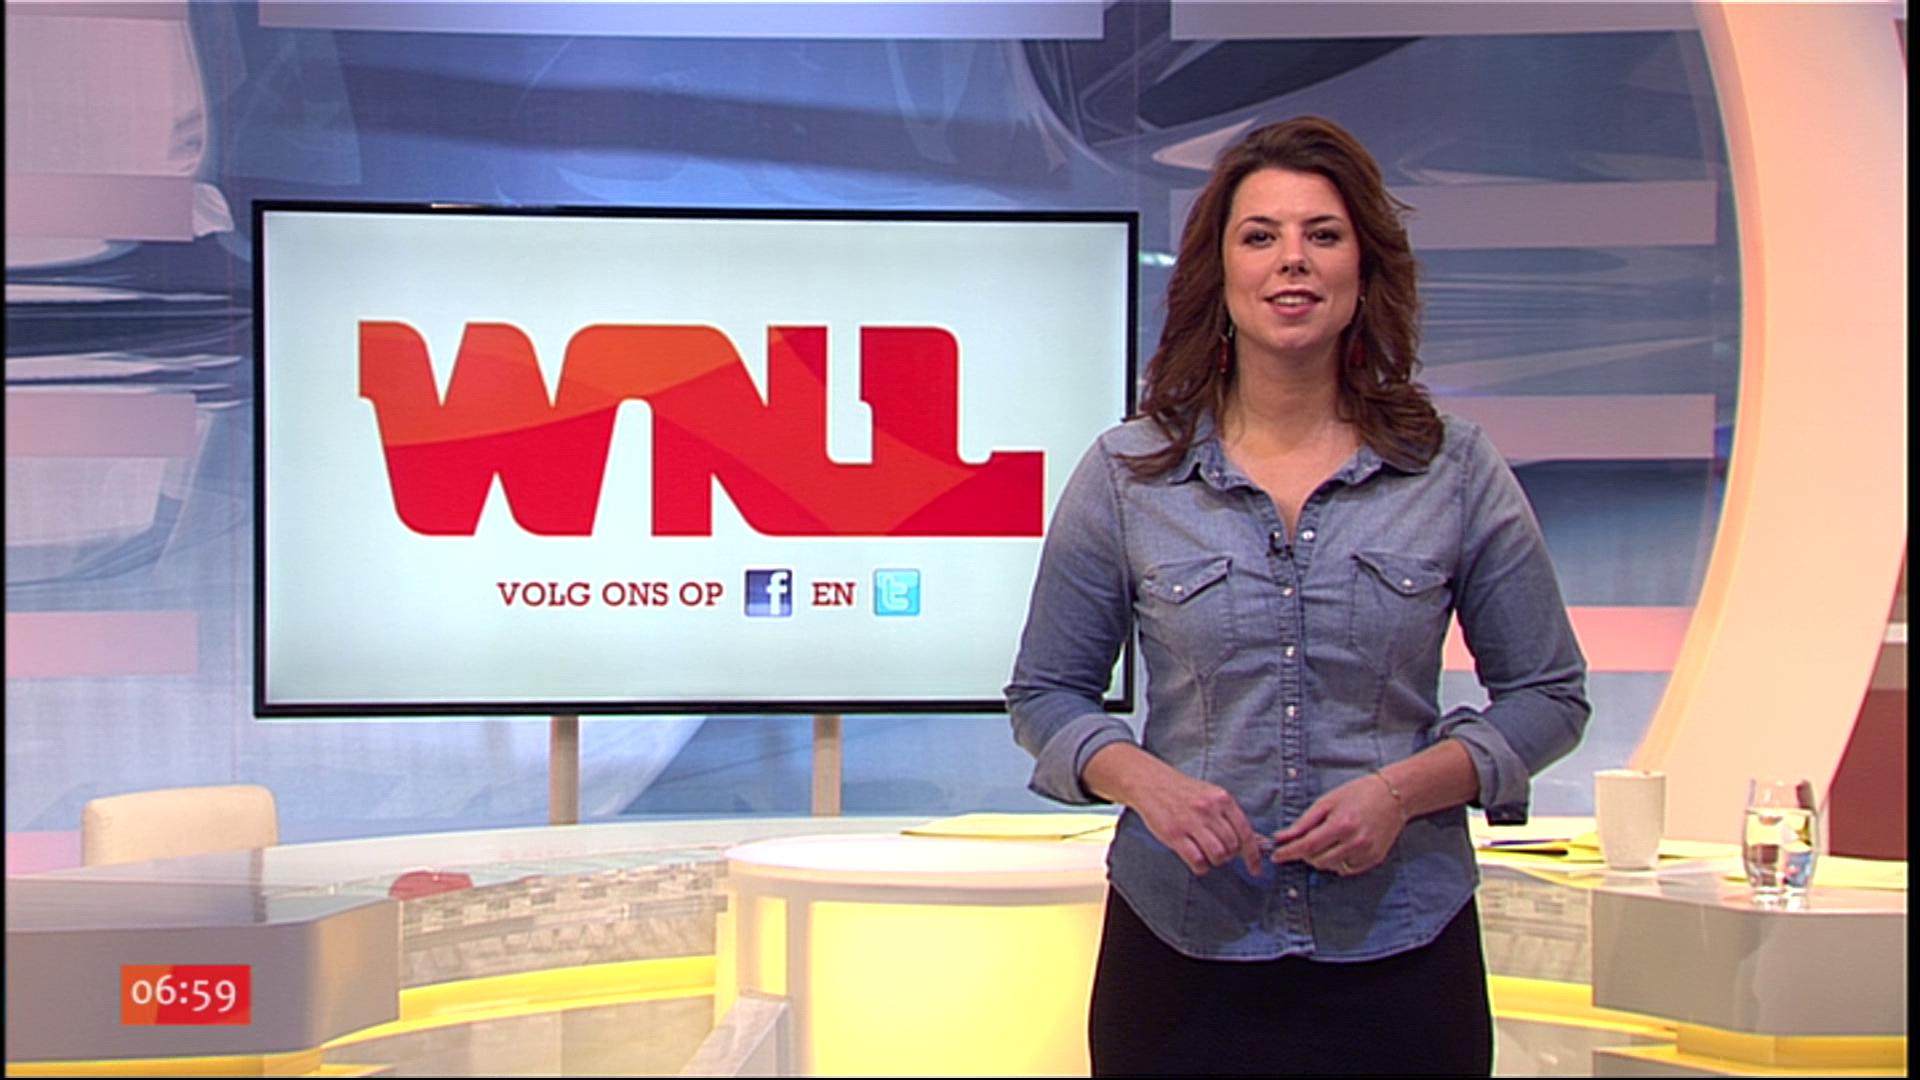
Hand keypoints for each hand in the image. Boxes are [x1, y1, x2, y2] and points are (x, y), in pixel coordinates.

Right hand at [1084, 744, 1262, 877]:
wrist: (1150, 782)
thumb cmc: (1183, 792)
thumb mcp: (1211, 796)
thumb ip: (1231, 817)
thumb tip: (1257, 842)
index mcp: (1223, 799)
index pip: (1246, 833)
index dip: (1253, 856)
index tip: (1255, 869)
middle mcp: (1209, 809)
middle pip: (1232, 847)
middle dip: (1229, 856)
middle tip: (1219, 852)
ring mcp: (1191, 821)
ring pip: (1217, 855)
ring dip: (1215, 861)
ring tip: (1206, 855)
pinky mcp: (1174, 833)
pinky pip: (1197, 860)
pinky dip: (1200, 866)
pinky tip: (1196, 860)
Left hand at [1269, 773, 1405, 875]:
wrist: (1394, 796)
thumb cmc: (1358, 793)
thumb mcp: (1327, 802)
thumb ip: (1303, 822)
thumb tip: (1281, 837)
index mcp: (1341, 824)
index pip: (1307, 846)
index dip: (1288, 853)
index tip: (1275, 856)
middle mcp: (1355, 842)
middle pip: (1317, 860)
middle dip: (1305, 854)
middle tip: (1305, 840)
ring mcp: (1366, 853)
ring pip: (1331, 867)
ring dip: (1320, 858)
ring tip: (1326, 840)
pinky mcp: (1374, 859)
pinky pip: (1346, 869)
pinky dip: (1337, 861)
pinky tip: (1340, 846)